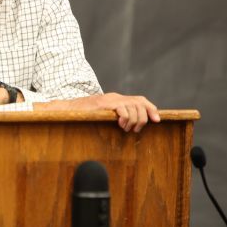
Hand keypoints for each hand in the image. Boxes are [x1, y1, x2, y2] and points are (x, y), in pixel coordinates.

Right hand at [37, 93, 159, 132]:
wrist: (69, 111)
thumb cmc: (86, 118)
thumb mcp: (105, 117)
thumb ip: (117, 118)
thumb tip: (131, 128)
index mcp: (118, 100)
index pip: (140, 100)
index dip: (151, 109)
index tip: (157, 120)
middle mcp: (116, 97)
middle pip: (140, 103)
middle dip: (143, 118)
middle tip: (135, 130)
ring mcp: (111, 100)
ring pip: (134, 108)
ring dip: (134, 121)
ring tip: (125, 128)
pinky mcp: (105, 104)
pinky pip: (123, 109)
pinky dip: (125, 118)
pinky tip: (119, 124)